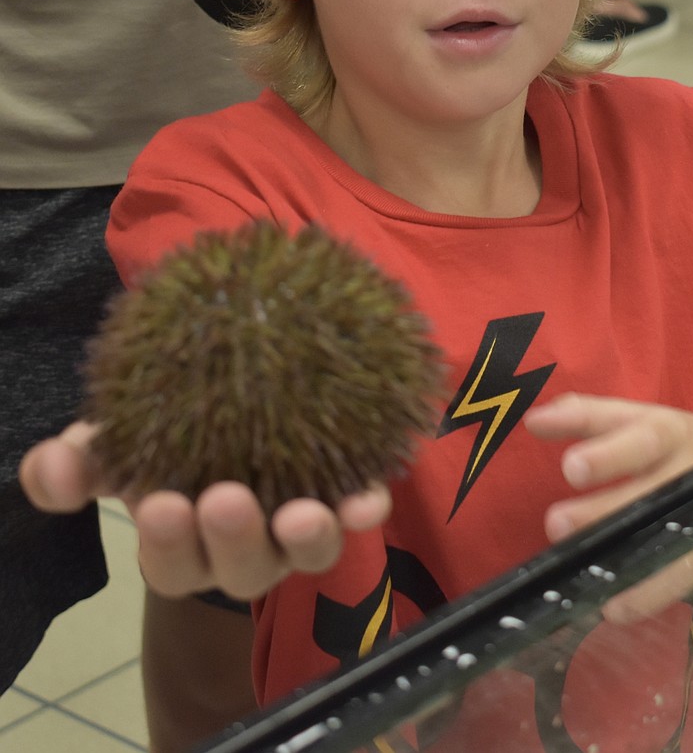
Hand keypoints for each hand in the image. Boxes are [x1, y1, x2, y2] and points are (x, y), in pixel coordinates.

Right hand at [19, 421, 390, 600]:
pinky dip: (365, 507)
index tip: (161, 504)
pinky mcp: (345, 499)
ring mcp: (297, 527)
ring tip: (304, 512)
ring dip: (307, 536)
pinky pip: (360, 512)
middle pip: (241, 567)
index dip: (168, 543)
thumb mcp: (120, 440)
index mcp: (185, 541)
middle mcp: (245, 547)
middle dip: (232, 538)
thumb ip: (83, 458)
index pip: (173, 562)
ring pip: (305, 552)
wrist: (240, 400)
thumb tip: (49, 470)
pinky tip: (369, 497)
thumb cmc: (171, 432)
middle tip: (222, 500)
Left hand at [526, 394, 692, 622]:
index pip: (618, 418)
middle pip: (646, 462)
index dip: (579, 422)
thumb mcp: (636, 423)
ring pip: (664, 520)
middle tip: (558, 515)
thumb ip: (585, 418)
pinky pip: (682, 571)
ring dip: (622, 546)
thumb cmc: (669, 447)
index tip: (540, 431)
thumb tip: (534, 419)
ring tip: (579, 565)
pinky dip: (648, 593)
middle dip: (604, 484)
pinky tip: (614, 606)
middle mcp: (682, 457)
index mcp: (660, 424)